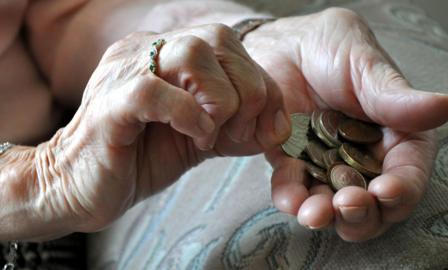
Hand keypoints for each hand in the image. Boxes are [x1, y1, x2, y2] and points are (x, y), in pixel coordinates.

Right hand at [37, 25, 289, 234]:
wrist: (81, 187)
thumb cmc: (141, 158)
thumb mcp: (202, 136)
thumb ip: (237, 124)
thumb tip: (278, 127)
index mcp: (168, 54)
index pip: (230, 43)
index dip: (260, 82)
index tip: (265, 125)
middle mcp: (146, 50)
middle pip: (217, 39)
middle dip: (247, 90)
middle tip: (239, 131)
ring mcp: (125, 71)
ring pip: (191, 53)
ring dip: (220, 99)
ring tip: (213, 134)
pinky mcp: (110, 103)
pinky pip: (155, 91)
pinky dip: (189, 115)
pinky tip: (197, 137)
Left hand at [243, 8, 447, 240]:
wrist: (286, 45)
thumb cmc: (334, 49)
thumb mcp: (365, 66)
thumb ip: (395, 96)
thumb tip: (443, 107)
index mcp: (395, 137)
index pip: (407, 174)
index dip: (401, 190)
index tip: (385, 192)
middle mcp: (364, 160)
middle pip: (372, 204)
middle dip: (362, 213)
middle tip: (347, 204)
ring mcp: (326, 166)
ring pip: (332, 207)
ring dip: (326, 216)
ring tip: (314, 213)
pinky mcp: (292, 164)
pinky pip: (293, 189)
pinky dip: (292, 199)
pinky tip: (290, 200)